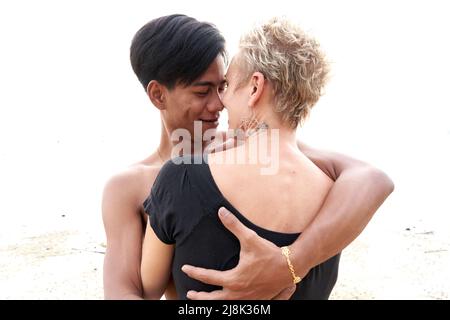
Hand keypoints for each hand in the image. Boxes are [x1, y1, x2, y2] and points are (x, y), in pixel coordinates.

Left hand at [181, 207, 295, 299]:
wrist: (290, 267)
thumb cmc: (269, 253)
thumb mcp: (250, 238)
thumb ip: (234, 225)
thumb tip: (221, 211)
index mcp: (234, 279)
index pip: (207, 277)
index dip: (194, 272)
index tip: (185, 268)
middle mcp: (238, 293)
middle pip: (212, 299)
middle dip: (199, 298)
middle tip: (189, 294)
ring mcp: (248, 299)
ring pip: (224, 306)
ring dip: (212, 304)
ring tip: (204, 302)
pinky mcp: (257, 301)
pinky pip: (238, 307)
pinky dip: (228, 306)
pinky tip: (227, 302)